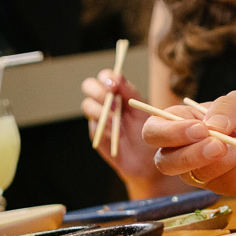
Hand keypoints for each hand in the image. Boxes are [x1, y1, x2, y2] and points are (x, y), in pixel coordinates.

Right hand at [80, 70, 164, 191]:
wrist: (147, 157)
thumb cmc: (147, 130)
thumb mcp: (142, 108)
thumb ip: (130, 93)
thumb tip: (118, 78)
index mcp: (117, 92)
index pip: (105, 77)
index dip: (107, 77)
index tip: (115, 84)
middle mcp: (105, 101)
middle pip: (88, 86)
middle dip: (99, 92)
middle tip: (114, 103)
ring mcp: (98, 116)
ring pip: (87, 104)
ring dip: (101, 110)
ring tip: (116, 120)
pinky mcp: (96, 131)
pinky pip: (94, 125)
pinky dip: (104, 127)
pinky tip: (115, 133)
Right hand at [146, 91, 235, 195]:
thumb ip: (225, 107)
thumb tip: (214, 125)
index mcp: (175, 125)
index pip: (154, 132)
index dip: (171, 133)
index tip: (200, 129)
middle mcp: (180, 154)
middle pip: (167, 163)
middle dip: (194, 155)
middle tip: (220, 145)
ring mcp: (200, 175)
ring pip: (203, 175)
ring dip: (235, 155)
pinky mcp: (224, 188)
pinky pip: (230, 182)